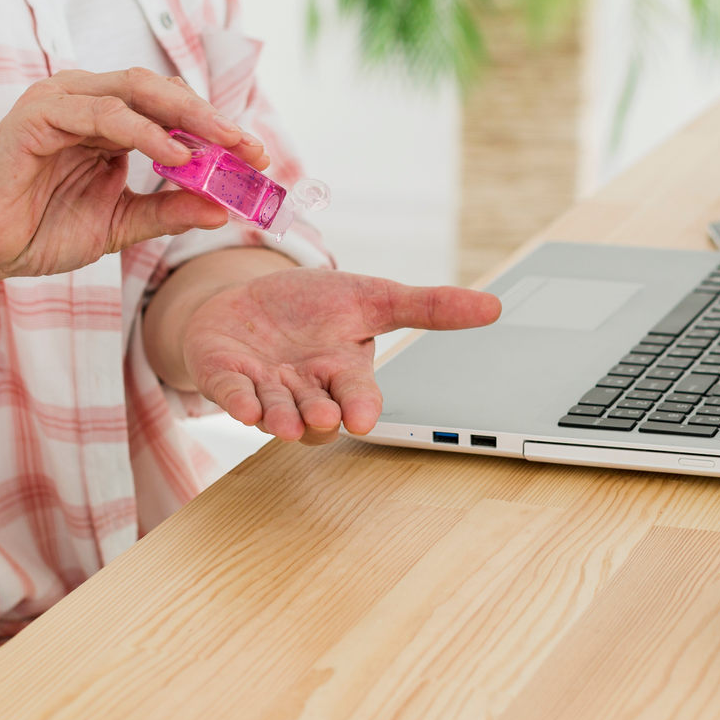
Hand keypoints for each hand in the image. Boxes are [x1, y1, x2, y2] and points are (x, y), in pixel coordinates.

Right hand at [0, 68, 266, 286]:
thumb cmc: (32, 231)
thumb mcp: (117, 225)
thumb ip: (165, 211)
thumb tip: (222, 210)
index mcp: (105, 121)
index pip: (172, 111)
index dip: (218, 131)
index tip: (258, 160)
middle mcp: (86, 101)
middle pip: (163, 94)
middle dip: (214, 121)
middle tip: (254, 150)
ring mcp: (61, 101)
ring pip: (139, 93)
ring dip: (189, 120)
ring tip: (226, 148)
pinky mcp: (39, 114)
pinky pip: (104, 115)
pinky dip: (145, 133)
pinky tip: (176, 154)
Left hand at [182, 269, 501, 443]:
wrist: (246, 298)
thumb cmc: (312, 305)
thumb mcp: (372, 296)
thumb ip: (428, 306)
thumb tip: (493, 306)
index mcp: (343, 372)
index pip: (358, 395)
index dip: (361, 407)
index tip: (364, 419)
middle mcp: (306, 389)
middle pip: (317, 414)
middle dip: (320, 418)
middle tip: (325, 419)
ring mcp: (265, 388)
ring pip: (276, 412)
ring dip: (281, 419)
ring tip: (285, 423)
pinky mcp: (226, 378)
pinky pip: (232, 395)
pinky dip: (238, 401)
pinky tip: (244, 405)